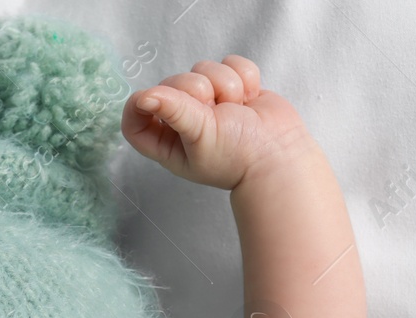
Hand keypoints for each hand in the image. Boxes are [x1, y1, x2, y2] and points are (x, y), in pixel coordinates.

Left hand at [120, 54, 314, 190]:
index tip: (153, 98)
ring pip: (203, 68)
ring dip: (224, 84)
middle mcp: (185, 120)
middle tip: (213, 109)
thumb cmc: (238, 156)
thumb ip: (173, 110)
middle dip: (196, 89)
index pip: (135, 119)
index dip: (139, 105)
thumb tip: (144, 96)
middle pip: (172, 82)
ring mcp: (211, 102)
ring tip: (236, 110)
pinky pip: (231, 63)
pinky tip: (250, 100)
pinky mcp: (235, 87)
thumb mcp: (199, 135)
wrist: (280, 155)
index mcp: (168, 142)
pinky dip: (244, 78)